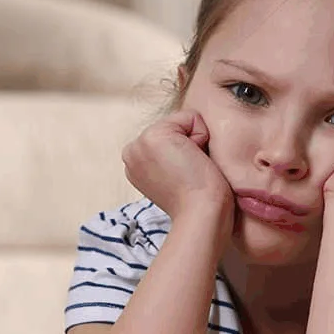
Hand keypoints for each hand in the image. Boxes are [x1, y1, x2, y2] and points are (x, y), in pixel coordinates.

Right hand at [121, 110, 232, 229]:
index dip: (187, 153)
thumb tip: (186, 150)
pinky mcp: (154, 136)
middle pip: (176, 127)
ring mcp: (139, 143)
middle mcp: (131, 152)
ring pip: (183, 122)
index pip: (170, 138)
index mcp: (136, 164)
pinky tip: (195, 161)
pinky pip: (192, 117)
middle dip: (191, 145)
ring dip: (197, 142)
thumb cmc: (199, 204)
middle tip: (190, 175)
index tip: (185, 178)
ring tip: (192, 170)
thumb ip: (171, 160)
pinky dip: (202, 136)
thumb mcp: (176, 178)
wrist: (201, 215)